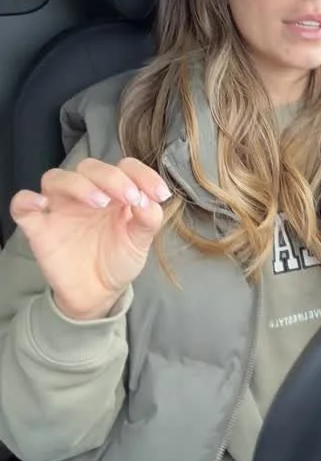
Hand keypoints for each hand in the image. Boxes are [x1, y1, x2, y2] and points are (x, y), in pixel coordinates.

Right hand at [9, 158, 170, 319]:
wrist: (98, 293)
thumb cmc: (118, 258)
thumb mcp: (140, 240)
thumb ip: (148, 218)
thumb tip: (150, 199)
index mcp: (113, 190)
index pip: (125, 166)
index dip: (143, 174)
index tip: (159, 194)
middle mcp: (85, 192)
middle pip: (90, 167)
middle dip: (112, 178)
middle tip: (130, 198)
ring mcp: (60, 208)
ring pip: (57, 178)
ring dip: (79, 185)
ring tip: (100, 203)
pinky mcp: (38, 227)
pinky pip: (21, 204)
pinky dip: (26, 199)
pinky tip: (41, 205)